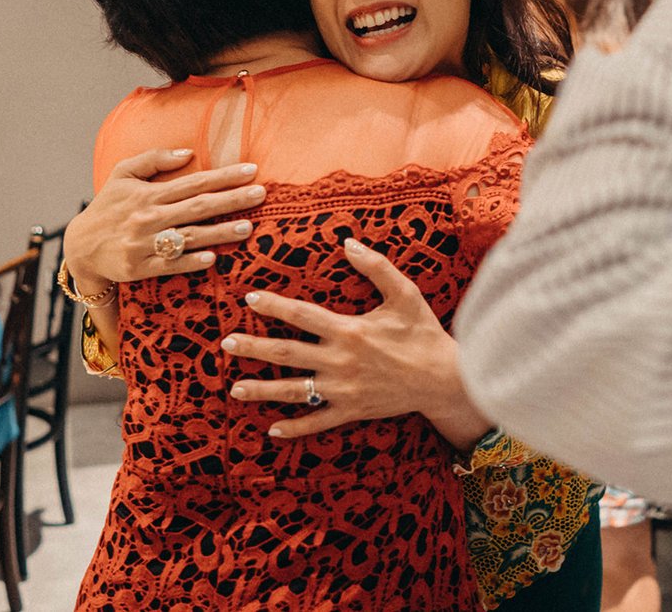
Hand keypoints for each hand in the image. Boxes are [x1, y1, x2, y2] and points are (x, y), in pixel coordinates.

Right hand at [63, 147, 265, 290]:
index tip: (252, 171)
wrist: (80, 246)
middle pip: (197, 207)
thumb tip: (188, 152)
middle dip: (232, 200)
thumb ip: (154, 159)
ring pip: (188, 236)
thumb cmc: (108, 206)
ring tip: (248, 227)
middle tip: (261, 195)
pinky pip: (169, 265)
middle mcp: (148, 217)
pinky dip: (190, 261)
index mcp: (148, 193)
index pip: (193, 182)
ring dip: (219, 232)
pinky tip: (213, 258)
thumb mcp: (123, 174)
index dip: (224, 176)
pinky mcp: (139, 268)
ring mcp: (144, 244)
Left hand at [224, 239, 490, 447]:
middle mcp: (340, 361)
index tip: (250, 299)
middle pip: (287, 353)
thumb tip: (347, 243)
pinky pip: (317, 421)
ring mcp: (343, 390)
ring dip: (262, 389)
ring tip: (235, 388)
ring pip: (293, 390)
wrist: (445, 378)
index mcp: (349, 330)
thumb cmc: (424, 332)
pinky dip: (295, 427)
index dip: (274, 306)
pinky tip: (272, 429)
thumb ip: (375, 266)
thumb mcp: (405, 293)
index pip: (301, 315)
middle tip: (226, 344)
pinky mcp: (351, 411)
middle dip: (254, 348)